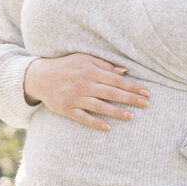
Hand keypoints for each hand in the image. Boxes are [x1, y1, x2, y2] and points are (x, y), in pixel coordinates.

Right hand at [22, 54, 149, 130]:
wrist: (39, 76)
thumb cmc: (66, 66)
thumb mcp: (84, 58)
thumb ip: (104, 64)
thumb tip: (124, 71)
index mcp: (90, 70)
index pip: (116, 79)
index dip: (132, 86)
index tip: (146, 92)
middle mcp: (84, 84)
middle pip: (111, 92)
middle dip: (130, 98)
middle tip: (146, 104)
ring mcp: (75, 98)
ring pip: (100, 106)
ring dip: (116, 111)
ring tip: (132, 116)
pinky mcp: (67, 109)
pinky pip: (83, 117)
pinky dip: (95, 122)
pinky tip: (107, 127)